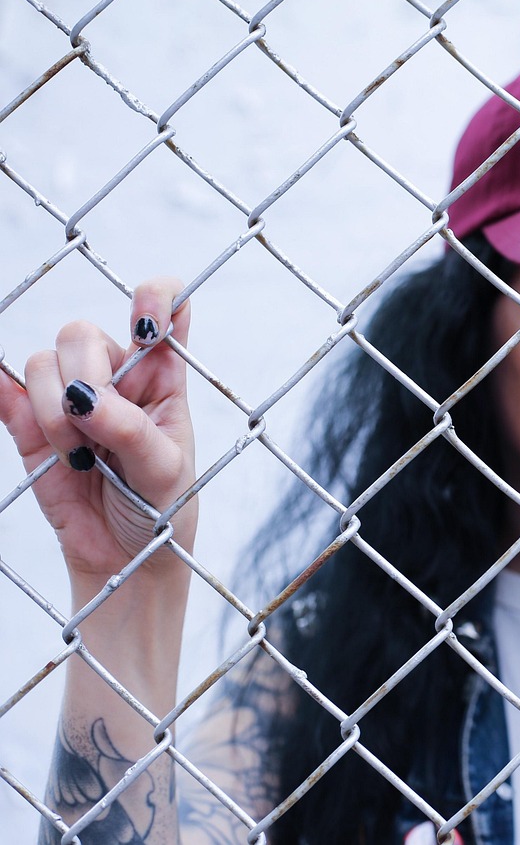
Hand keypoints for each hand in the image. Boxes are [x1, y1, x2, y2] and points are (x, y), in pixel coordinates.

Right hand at [0, 278, 196, 588]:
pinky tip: (14, 405)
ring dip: (52, 409)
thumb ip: (131, 431)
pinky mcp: (31, 427)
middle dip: (84, 376)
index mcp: (162, 377)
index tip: (146, 320)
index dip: (154, 299)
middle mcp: (116, 377)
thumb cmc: (163, 508)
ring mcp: (71, 399)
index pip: (163, 313)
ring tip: (79, 456)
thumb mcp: (165, 471)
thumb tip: (85, 396)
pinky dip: (2, 393)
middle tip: (96, 424)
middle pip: (80, 335)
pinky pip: (4, 392)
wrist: (126, 559)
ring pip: (41, 365)